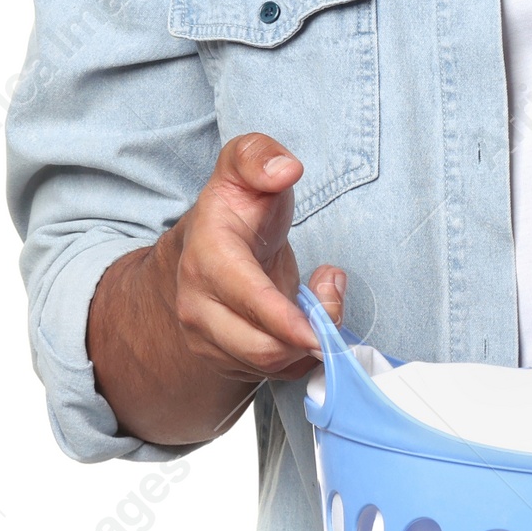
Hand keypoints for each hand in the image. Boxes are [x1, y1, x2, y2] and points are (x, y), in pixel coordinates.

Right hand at [165, 132, 346, 385]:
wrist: (205, 246)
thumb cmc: (236, 207)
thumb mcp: (243, 165)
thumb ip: (258, 156)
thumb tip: (285, 168)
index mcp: (207, 257)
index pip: (246, 298)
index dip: (285, 319)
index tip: (319, 327)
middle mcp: (199, 305)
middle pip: (262, 347)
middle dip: (310, 333)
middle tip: (332, 291)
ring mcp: (210, 338)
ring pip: (271, 365)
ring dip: (310, 342)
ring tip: (321, 297)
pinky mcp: (227, 360)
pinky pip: (277, 374)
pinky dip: (304, 355)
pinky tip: (309, 320)